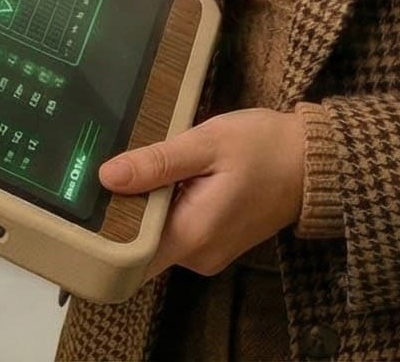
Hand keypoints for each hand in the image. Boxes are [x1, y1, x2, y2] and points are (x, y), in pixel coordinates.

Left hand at [98, 108, 307, 275]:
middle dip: (122, 212)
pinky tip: (167, 179)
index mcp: (193, 236)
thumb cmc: (264, 148)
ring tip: (143, 169)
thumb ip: (157, 163)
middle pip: (138, 245)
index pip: (129, 256)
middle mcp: (198, 255)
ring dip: (146, 207)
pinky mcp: (213, 242)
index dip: (102, 233)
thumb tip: (108, 177)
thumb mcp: (206, 144)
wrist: (315, 162)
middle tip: (108, 171)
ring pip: (156, 237)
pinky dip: (165, 209)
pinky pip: (175, 232)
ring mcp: (207, 252)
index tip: (84, 202)